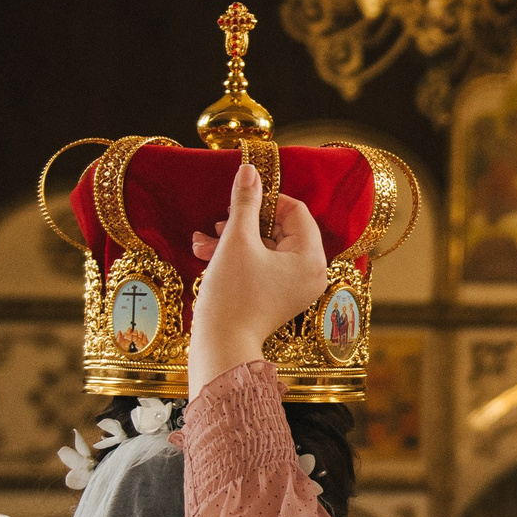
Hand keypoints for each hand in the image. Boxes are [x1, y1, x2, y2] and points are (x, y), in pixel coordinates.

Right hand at [186, 162, 326, 396]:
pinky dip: (240, 259)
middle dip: (244, 224)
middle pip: (280, 230)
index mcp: (311, 258)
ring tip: (204, 242)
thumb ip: (245, 203)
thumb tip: (250, 169)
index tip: (240, 200)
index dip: (266, 201)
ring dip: (235, 240)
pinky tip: (208, 254)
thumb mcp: (237, 241)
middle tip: (218, 222)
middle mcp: (312, 273)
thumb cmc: (232, 296)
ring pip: (266, 249)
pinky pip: (264, 267)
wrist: (221, 346)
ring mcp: (297, 288)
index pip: (296, 211)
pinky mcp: (280, 298)